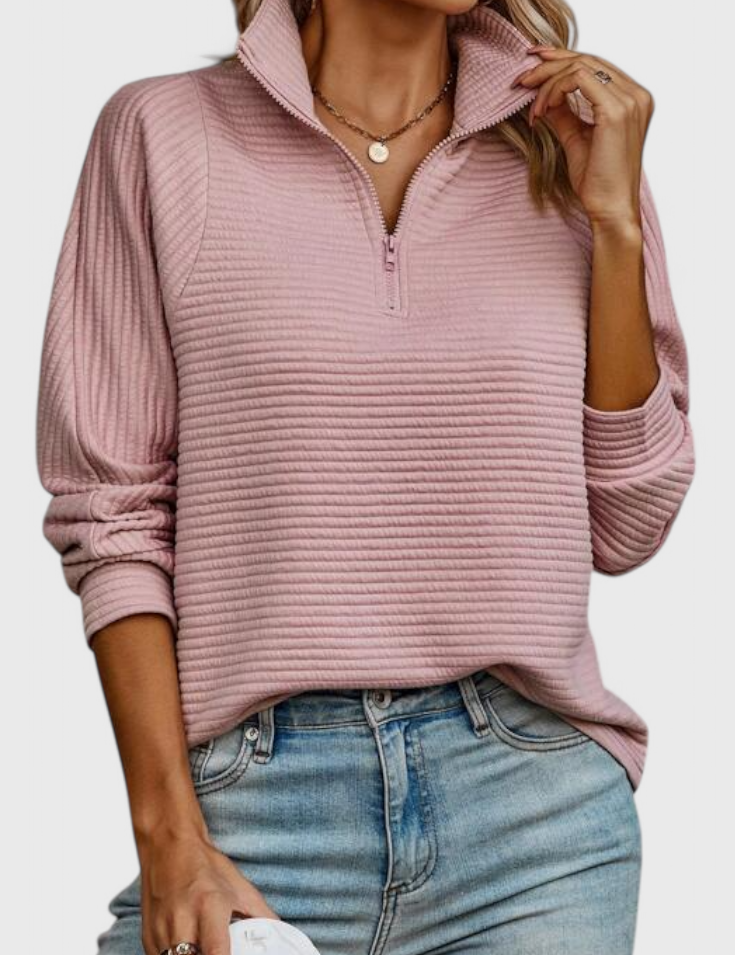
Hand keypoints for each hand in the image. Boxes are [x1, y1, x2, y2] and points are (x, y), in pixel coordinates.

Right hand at [137, 828, 279, 954]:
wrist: (168, 846)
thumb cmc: (205, 865)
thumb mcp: (239, 887)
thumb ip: (261, 916)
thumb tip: (281, 935)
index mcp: (209, 905)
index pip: (216, 952)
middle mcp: (182, 920)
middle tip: (222, 953)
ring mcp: (161, 932)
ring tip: (205, 950)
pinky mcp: (148, 939)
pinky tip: (192, 953)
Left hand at [511, 46, 654, 227]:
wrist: (610, 209)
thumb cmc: (597, 182)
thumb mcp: (576, 139)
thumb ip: (564, 115)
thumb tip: (545, 97)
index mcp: (632, 99)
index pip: (594, 65)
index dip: (560, 61)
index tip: (531, 71)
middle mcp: (636, 94)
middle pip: (586, 59)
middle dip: (547, 66)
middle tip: (521, 80)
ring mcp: (629, 100)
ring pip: (579, 66)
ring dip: (547, 82)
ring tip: (533, 108)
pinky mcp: (616, 111)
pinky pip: (577, 79)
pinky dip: (554, 90)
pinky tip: (543, 110)